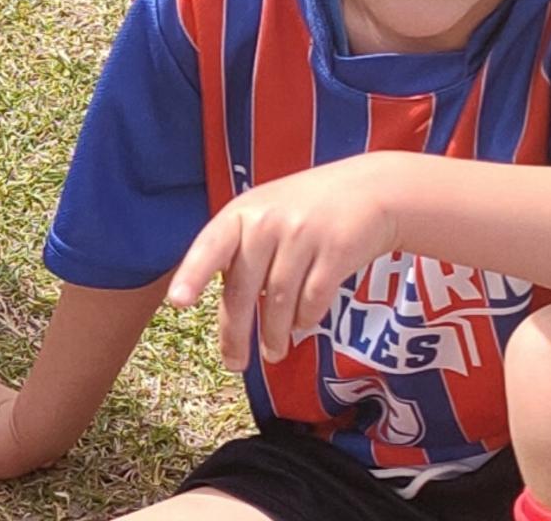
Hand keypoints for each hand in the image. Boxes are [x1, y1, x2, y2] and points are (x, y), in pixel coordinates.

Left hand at [168, 152, 400, 370]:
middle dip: (236, 334)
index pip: (211, 245)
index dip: (194, 273)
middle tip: (234, 363)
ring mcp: (304, 235)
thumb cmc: (310, 205)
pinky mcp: (336, 252)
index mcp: (244, 211)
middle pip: (243, 290)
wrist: (371, 188)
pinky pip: (312, 302)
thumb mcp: (267, 211)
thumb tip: (226, 307)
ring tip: (273, 351)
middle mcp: (270, 221)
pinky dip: (305, 320)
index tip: (178, 301)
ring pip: (278, 303)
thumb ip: (241, 248)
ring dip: (275, 334)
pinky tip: (303, 323)